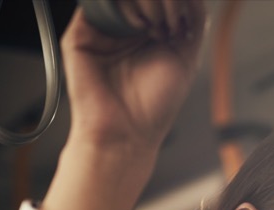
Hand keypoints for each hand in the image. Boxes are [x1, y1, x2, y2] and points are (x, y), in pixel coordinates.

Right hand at [63, 0, 205, 151]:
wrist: (127, 133)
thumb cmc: (155, 105)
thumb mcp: (186, 57)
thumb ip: (193, 22)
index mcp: (145, 30)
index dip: (173, 2)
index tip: (183, 20)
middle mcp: (122, 27)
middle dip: (162, 1)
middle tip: (169, 28)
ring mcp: (100, 30)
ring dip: (145, 3)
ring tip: (156, 30)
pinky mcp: (80, 36)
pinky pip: (96, 7)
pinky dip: (121, 8)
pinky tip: (139, 27)